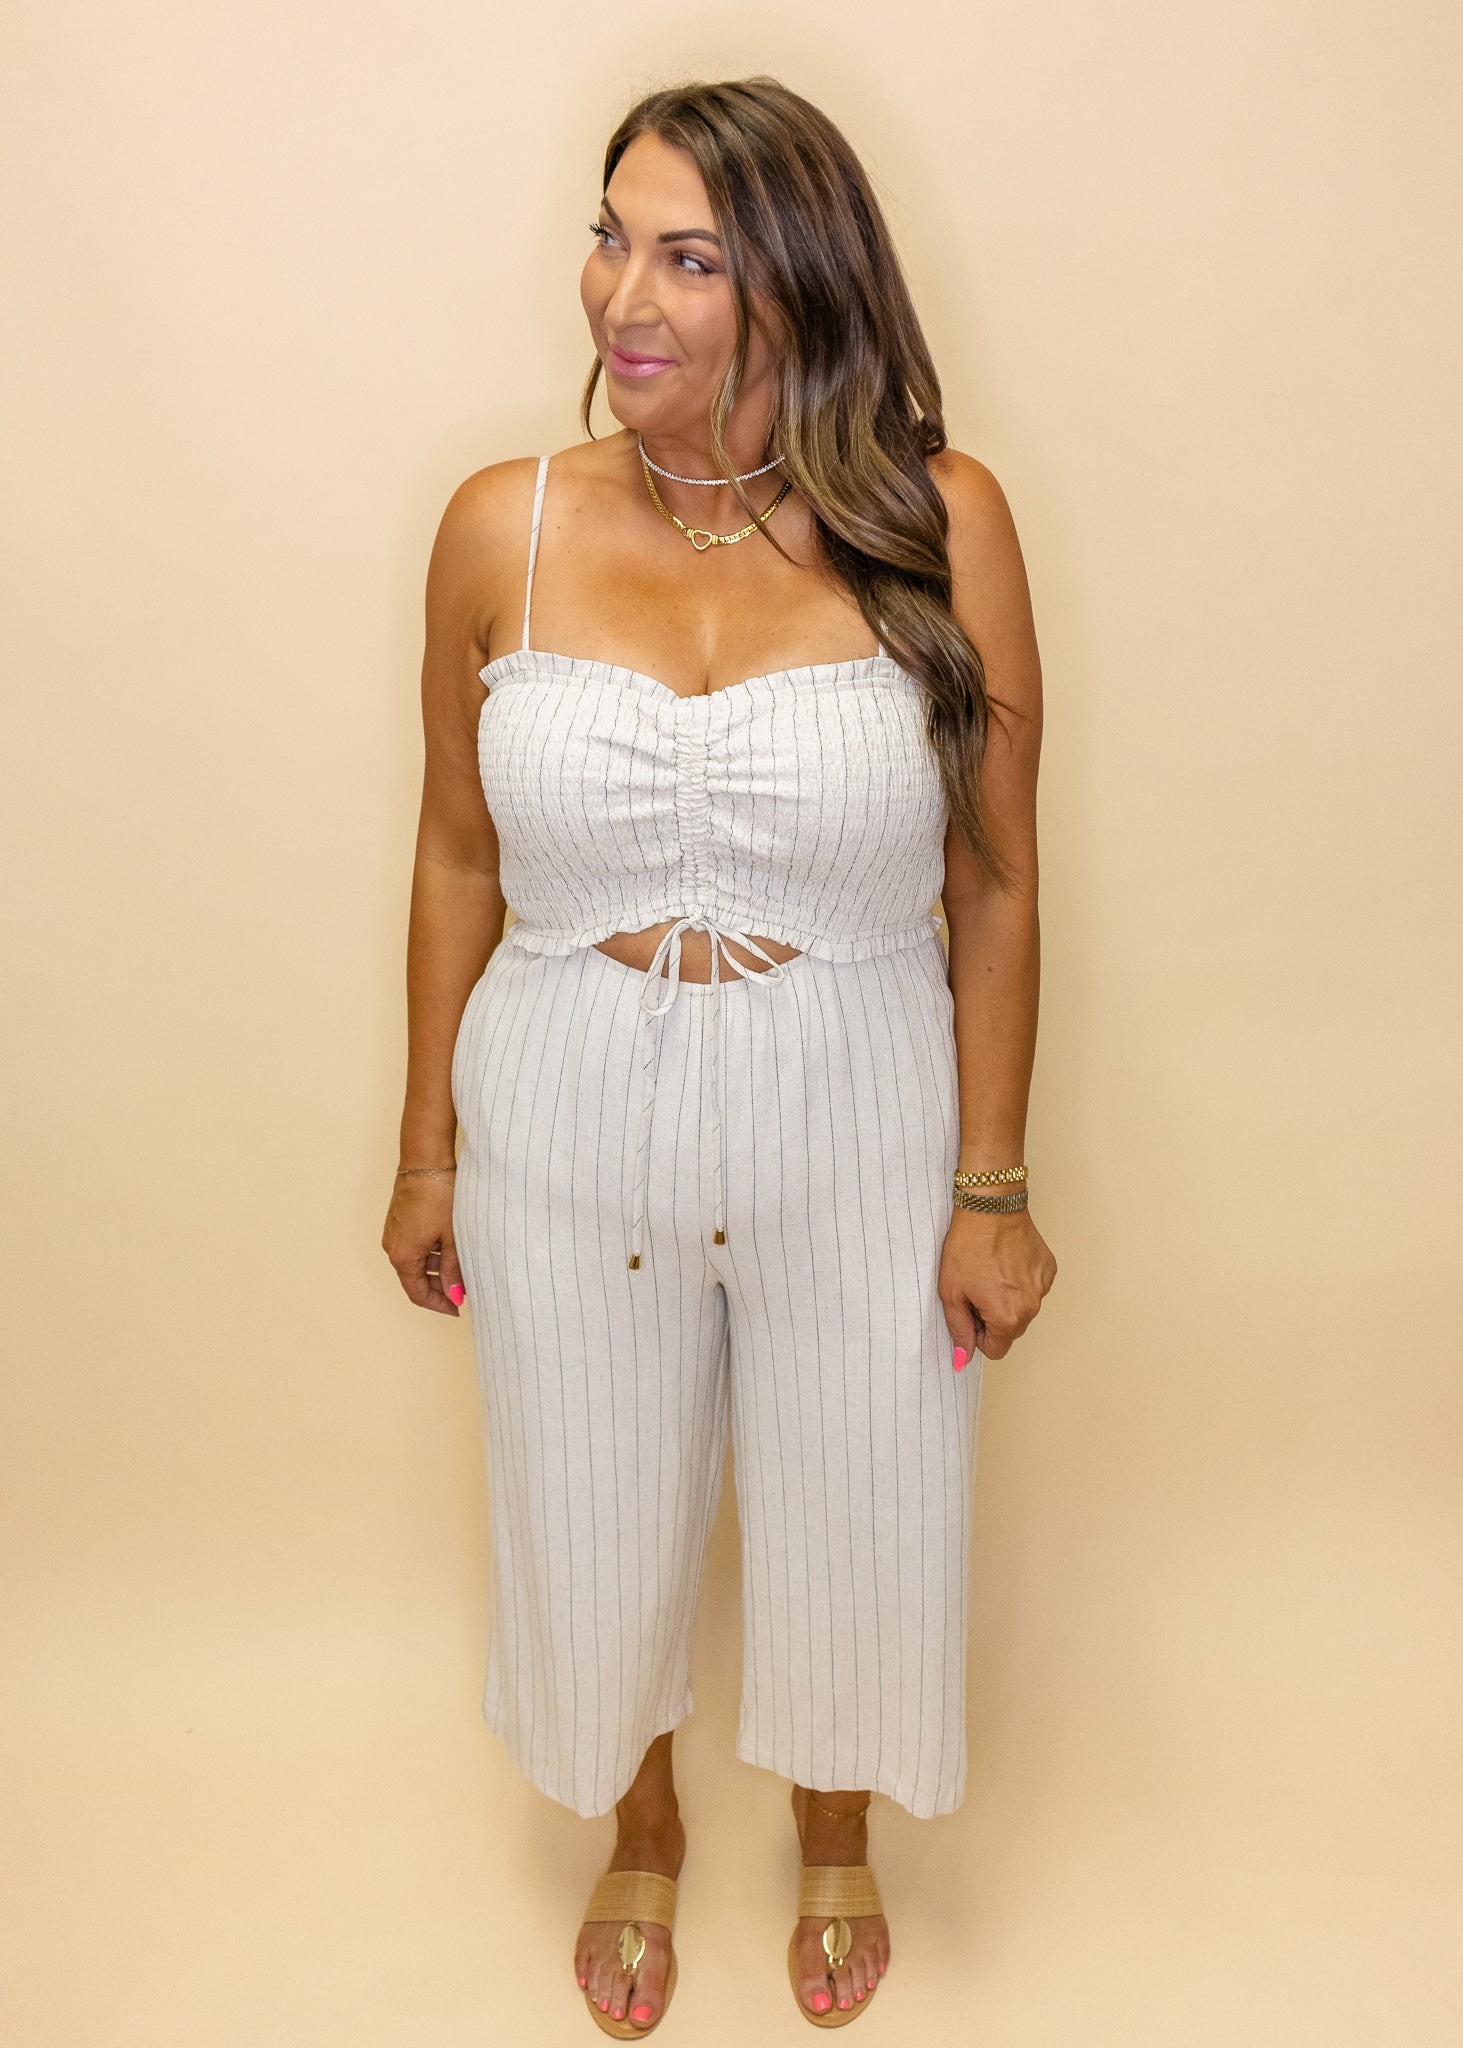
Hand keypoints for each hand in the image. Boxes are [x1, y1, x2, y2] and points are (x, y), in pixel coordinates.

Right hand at [382, 1172, 464, 1315]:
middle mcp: (392, 1247)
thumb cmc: (438, 1196)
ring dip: (437, 1270)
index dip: (438, 1304)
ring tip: (461, 1269)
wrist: (425, 1162)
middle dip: (439, 1288)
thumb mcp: (452, 1238)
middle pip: (415, 1279)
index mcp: (403, 1256)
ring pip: (416, 1263)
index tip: (456, 1309)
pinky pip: (413, 1247)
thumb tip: (455, 1294)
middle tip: (462, 1290)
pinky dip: (431, 1254)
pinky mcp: (399, 1222)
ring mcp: (394, 1234)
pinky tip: (450, 1249)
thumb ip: (453, 1270)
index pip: (418, 1294)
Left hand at [938, 1208, 1055, 1364]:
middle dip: (993, 1319)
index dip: (978, 1335)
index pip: (996, 1351)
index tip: (970, 1313)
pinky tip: (1005, 1262)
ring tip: (990, 1272)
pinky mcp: (1048, 1269)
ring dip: (1007, 1300)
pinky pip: (1034, 1288)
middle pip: (1010, 1331)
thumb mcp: (951, 1292)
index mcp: (1007, 1318)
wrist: (990, 1208)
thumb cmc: (967, 1246)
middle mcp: (1031, 1307)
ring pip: (1023, 1310)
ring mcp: (1043, 1287)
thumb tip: (962, 1358)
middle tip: (976, 1290)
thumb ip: (959, 1329)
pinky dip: (1020, 1282)